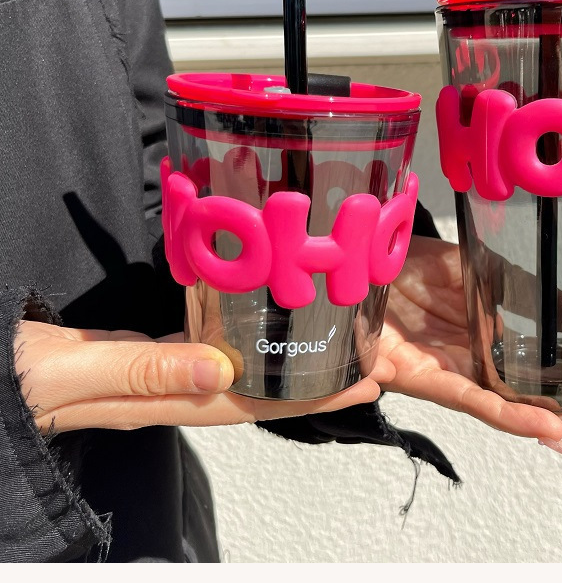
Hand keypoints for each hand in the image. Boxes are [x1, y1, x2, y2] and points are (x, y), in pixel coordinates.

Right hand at [14, 320, 379, 433]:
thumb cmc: (26, 378)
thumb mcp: (81, 371)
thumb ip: (145, 370)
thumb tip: (219, 370)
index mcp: (162, 398)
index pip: (252, 404)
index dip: (308, 397)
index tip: (360, 383)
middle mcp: (171, 389)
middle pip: (257, 390)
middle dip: (312, 381)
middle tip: (366, 360)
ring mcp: (159, 372)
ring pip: (237, 370)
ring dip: (282, 359)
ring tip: (328, 339)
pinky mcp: (145, 351)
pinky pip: (206, 348)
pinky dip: (239, 337)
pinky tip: (254, 319)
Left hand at [373, 236, 561, 456]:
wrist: (356, 258)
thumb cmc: (406, 266)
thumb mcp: (480, 266)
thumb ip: (528, 290)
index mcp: (500, 340)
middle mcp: (486, 365)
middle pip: (556, 399)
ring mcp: (460, 376)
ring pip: (526, 409)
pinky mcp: (428, 379)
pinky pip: (475, 402)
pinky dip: (513, 415)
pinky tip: (550, 425)